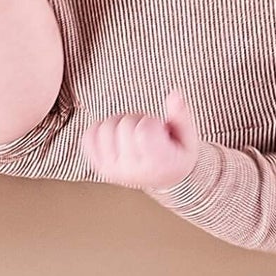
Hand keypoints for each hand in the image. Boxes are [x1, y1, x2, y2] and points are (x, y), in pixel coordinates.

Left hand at [80, 90, 201, 189]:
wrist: (166, 180)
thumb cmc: (177, 156)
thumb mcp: (188, 137)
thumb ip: (181, 115)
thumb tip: (175, 95)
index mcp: (156, 163)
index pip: (143, 130)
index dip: (151, 121)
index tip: (159, 130)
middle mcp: (132, 169)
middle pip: (124, 125)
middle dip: (136, 120)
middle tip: (148, 131)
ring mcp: (112, 169)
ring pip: (105, 128)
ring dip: (119, 123)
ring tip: (133, 134)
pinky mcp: (99, 166)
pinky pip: (88, 138)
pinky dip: (99, 130)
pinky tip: (115, 135)